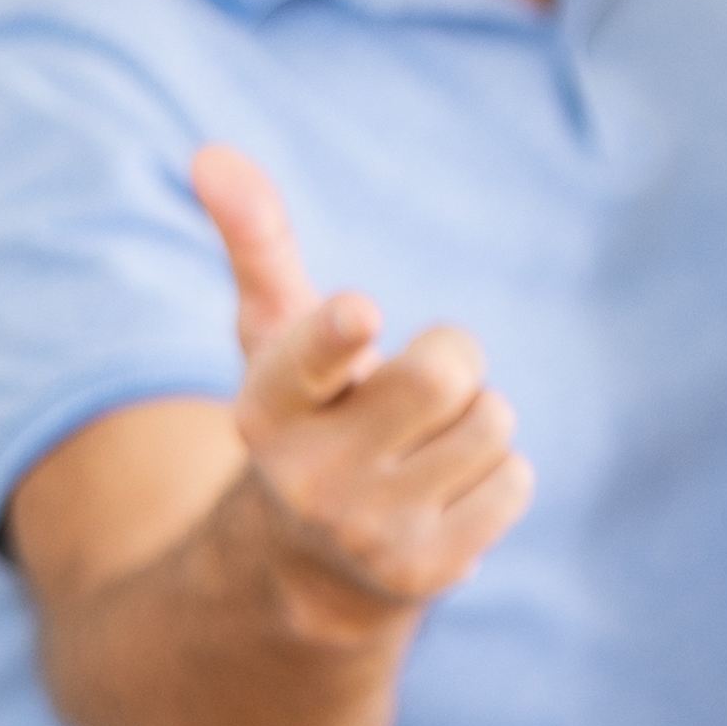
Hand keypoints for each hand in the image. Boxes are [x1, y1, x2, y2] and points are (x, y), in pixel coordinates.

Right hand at [189, 145, 532, 625]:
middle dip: (454, 359)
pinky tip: (445, 495)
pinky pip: (516, 481)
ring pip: (492, 423)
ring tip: (424, 449)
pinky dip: (498, 477)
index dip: (338, 333)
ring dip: (476, 423)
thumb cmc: (309, 422)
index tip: (360, 311)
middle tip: (423, 386)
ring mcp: (367, 528)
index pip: (305, 358)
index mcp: (267, 406)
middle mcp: (307, 474)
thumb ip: (257, 246)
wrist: (309, 573)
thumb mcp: (276, 342)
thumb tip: (210, 152)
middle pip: (446, 373)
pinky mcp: (426, 571)